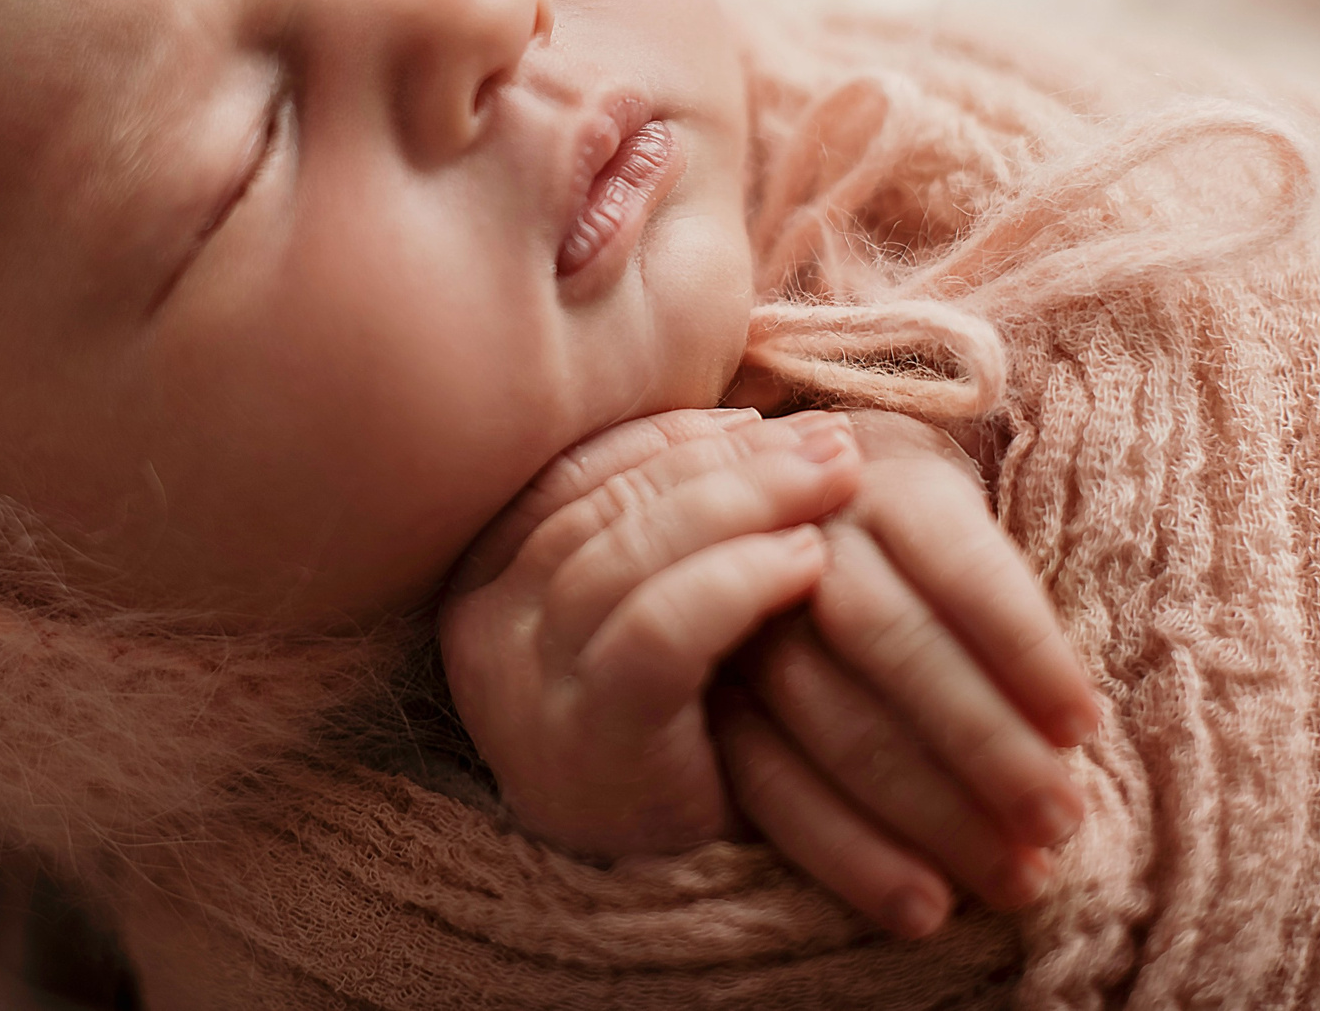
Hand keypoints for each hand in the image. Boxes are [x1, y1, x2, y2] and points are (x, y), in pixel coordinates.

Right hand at [439, 407, 863, 858]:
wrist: (658, 904)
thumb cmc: (673, 738)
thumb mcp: (646, 616)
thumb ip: (663, 527)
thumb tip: (750, 414)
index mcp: (485, 578)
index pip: (579, 470)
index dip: (680, 435)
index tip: (767, 419)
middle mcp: (485, 626)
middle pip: (607, 500)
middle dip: (728, 458)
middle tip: (828, 441)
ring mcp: (526, 687)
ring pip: (630, 552)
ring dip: (747, 502)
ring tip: (834, 485)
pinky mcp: (590, 741)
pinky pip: (660, 634)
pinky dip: (737, 583)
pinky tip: (805, 564)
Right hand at [715, 411, 1102, 938]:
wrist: (800, 520)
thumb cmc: (928, 552)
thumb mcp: (974, 537)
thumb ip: (1009, 608)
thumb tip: (1073, 731)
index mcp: (891, 484)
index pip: (960, 565)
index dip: (1024, 648)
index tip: (1084, 727)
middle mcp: (806, 534)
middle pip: (885, 638)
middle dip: (981, 741)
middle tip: (1059, 823)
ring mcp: (740, 613)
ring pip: (822, 712)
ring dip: (925, 809)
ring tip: (1010, 881)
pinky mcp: (706, 692)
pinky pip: (764, 780)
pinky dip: (845, 852)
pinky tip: (917, 908)